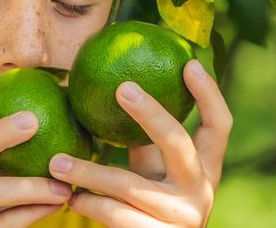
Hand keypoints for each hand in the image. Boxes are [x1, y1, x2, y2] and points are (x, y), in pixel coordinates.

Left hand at [48, 59, 232, 226]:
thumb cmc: (149, 211)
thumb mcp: (154, 177)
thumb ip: (142, 144)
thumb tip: (113, 89)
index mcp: (206, 171)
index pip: (220, 126)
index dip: (209, 94)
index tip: (190, 62)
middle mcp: (201, 192)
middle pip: (177, 143)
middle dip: (150, 112)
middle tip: (121, 87)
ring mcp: (182, 218)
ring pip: (129, 185)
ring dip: (87, 172)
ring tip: (56, 162)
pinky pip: (114, 214)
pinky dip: (88, 204)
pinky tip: (69, 198)